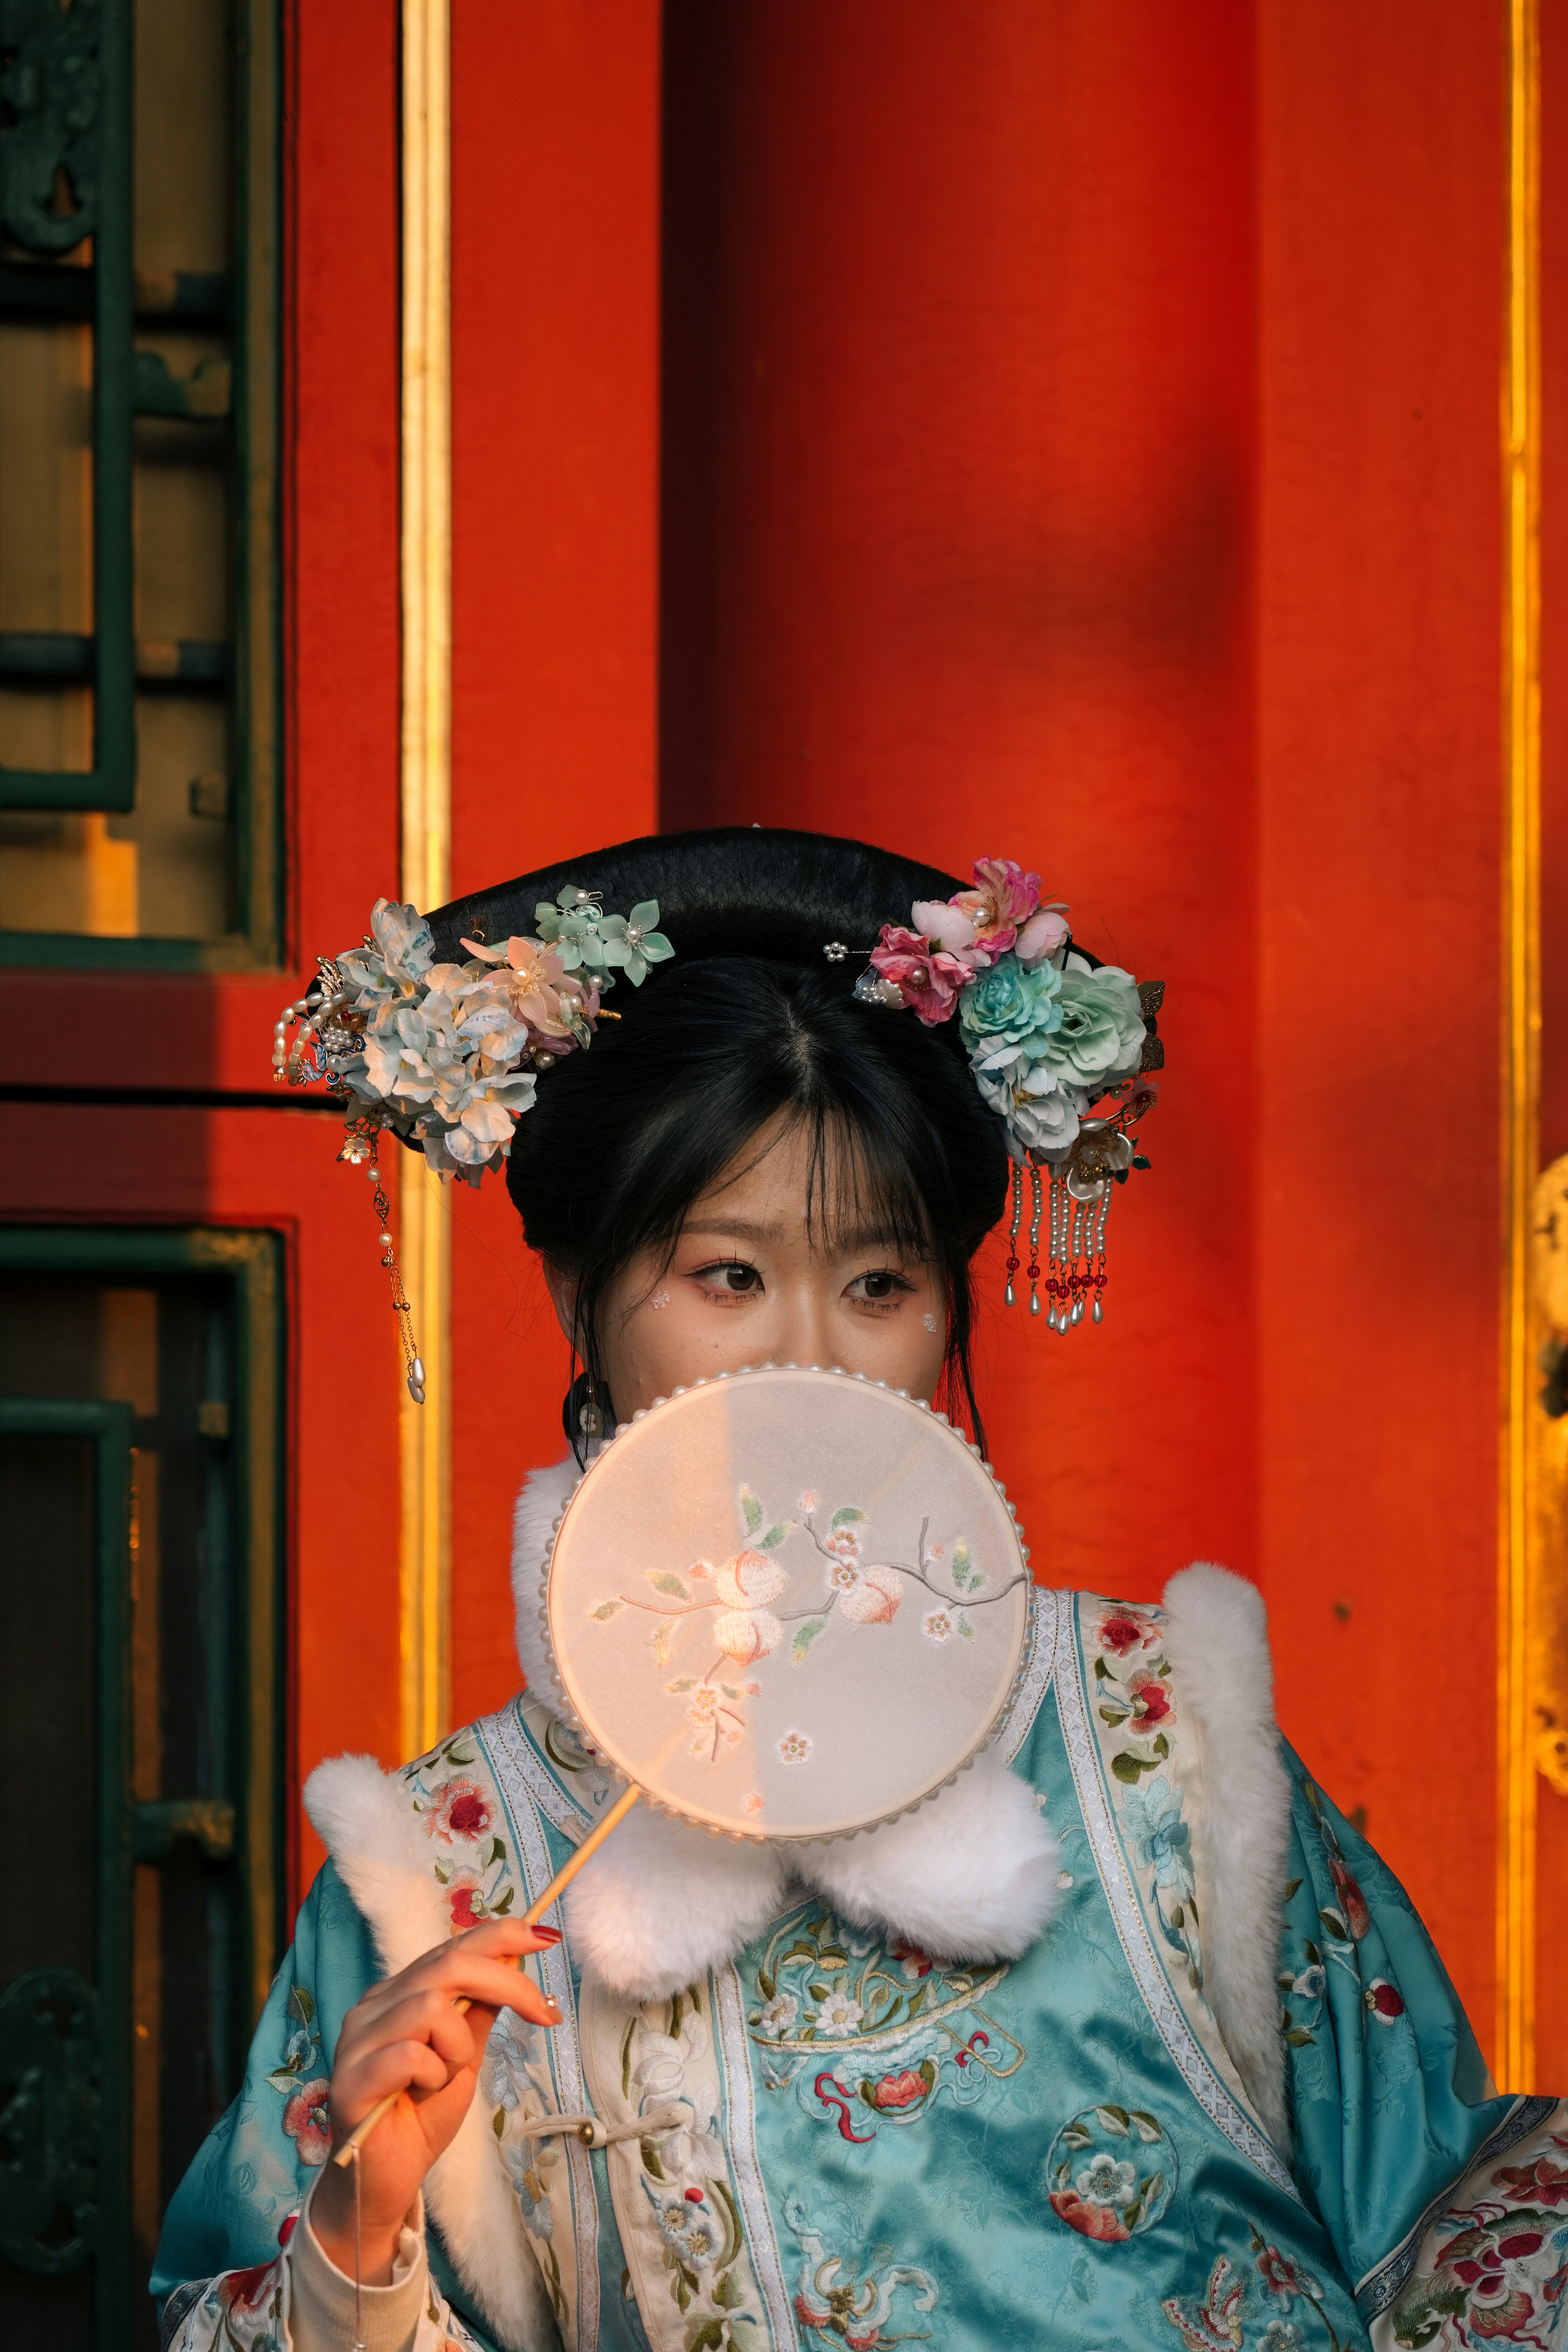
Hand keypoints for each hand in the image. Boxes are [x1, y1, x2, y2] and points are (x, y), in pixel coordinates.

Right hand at [309, 1918, 561, 2281]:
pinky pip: (410, 2053)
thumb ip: (478, 2012)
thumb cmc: (422, 2118)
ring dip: (458, 2045)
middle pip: (447, 1964)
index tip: (548, 1937)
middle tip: (544, 2012)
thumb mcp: (464, 2057)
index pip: (451, 1947)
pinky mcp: (351, 2078)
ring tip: (446, 2078)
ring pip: (430, 2005)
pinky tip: (421, 2095)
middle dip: (506, 1982)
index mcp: (398, 1995)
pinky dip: (433, 2074)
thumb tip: (512, 1964)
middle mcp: (373, 2006)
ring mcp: (356, 2040)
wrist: (388, 2184)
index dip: (501, 1935)